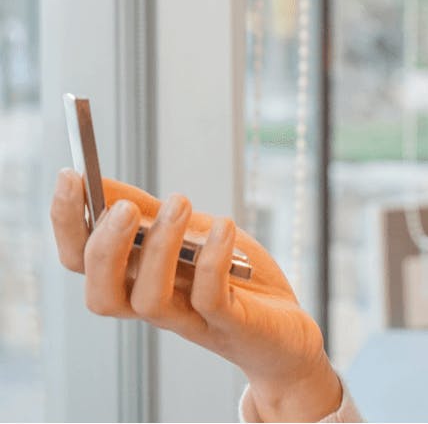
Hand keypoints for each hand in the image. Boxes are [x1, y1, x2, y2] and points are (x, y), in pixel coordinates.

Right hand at [50, 169, 341, 421]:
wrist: (285, 326)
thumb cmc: (232, 275)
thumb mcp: (189, 232)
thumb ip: (146, 212)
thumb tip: (98, 181)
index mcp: (134, 280)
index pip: (81, 261)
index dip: (67, 222)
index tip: (70, 175)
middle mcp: (153, 304)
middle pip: (102, 293)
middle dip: (104, 247)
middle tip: (123, 207)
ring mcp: (189, 318)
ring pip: (149, 299)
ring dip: (159, 248)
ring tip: (179, 203)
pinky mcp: (229, 324)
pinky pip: (210, 298)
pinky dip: (212, 260)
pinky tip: (224, 227)